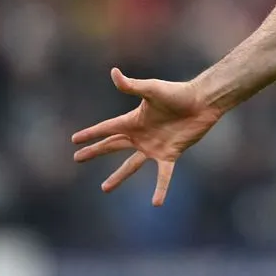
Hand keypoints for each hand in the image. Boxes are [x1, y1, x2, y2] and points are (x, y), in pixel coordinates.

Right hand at [72, 68, 221, 205]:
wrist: (202, 102)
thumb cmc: (178, 93)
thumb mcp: (152, 89)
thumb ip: (132, 86)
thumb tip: (114, 72)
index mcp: (133, 120)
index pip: (106, 128)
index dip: (90, 134)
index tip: (74, 139)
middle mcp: (141, 135)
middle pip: (112, 145)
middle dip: (95, 151)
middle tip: (77, 158)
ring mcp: (154, 146)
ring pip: (131, 165)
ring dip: (118, 176)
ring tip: (104, 188)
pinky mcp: (170, 154)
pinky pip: (163, 175)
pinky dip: (160, 189)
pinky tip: (156, 203)